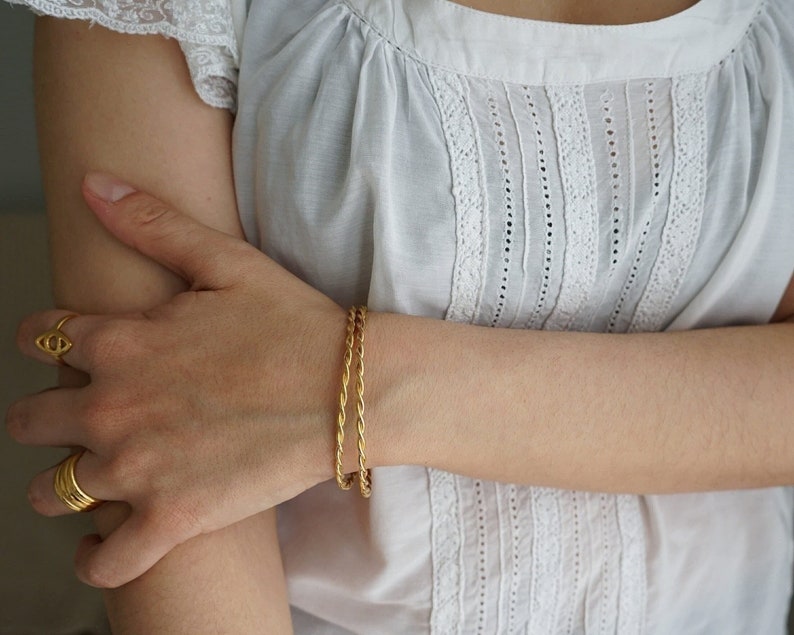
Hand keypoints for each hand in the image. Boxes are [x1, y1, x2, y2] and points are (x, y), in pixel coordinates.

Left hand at [7, 174, 345, 587]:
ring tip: (89, 480)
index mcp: (119, 343)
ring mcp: (138, 469)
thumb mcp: (227, 261)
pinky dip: (94, 559)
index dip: (47, 343)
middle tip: (80, 419)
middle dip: (45, 417)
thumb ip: (153, 224)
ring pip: (52, 491)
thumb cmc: (295, 324)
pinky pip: (105, 560)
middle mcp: (112, 407)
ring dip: (60, 485)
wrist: (351, 390)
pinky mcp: (173, 518)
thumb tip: (92, 183)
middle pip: (30, 421)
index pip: (40, 340)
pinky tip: (99, 547)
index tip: (66, 353)